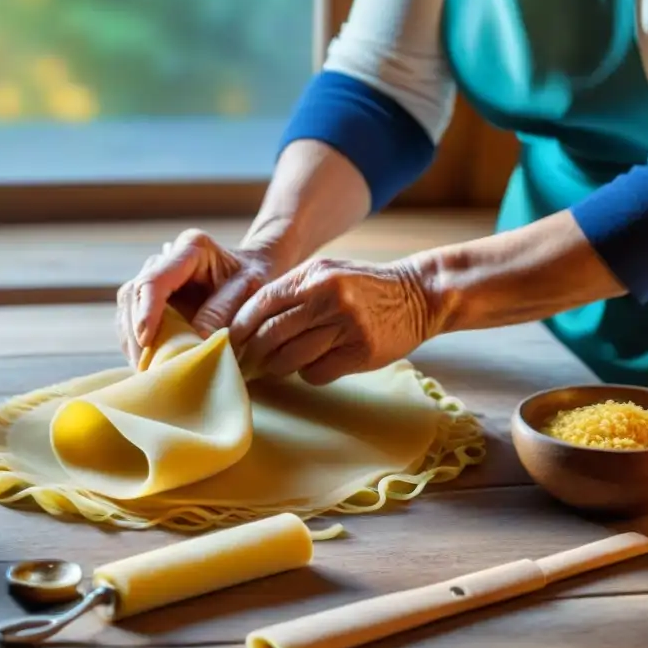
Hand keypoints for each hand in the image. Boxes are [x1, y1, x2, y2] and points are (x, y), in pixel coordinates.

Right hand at [116, 228, 285, 366]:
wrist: (255, 269)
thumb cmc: (256, 278)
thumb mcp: (250, 290)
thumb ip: (222, 311)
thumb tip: (196, 340)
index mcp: (190, 248)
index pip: (155, 280)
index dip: (147, 312)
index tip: (146, 340)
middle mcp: (165, 259)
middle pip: (133, 294)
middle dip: (135, 333)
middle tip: (146, 367)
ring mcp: (154, 277)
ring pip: (127, 308)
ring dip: (132, 341)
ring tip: (146, 370)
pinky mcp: (150, 298)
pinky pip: (132, 320)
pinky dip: (136, 343)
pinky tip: (148, 363)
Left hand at [229, 257, 436, 384]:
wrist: (419, 294)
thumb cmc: (363, 286)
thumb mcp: (326, 273)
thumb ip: (291, 291)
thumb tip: (247, 321)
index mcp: (314, 276)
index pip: (262, 303)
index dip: (240, 326)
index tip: (228, 341)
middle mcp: (328, 298)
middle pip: (272, 333)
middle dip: (253, 352)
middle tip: (245, 362)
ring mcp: (346, 326)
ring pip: (292, 357)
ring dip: (277, 367)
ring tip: (275, 367)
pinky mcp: (361, 352)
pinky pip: (317, 372)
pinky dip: (307, 374)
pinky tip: (313, 366)